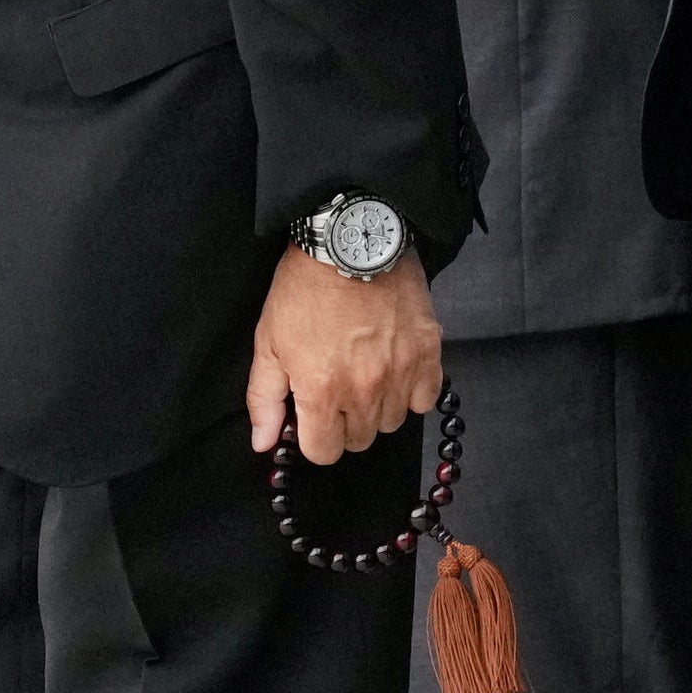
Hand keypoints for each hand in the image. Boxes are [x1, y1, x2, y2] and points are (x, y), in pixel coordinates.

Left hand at [247, 244, 441, 464]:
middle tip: (336, 387)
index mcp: (320, 390)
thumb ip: (264, 398)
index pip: (323, 452)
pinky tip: (394, 369)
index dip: (312, 436)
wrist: (350, 240)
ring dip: (377, 408)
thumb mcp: (268, 341)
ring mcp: (400, 373)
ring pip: (392, 423)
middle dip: (343, 422)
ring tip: (364, 373)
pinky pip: (425, 399)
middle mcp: (364, 390)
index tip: (311, 414)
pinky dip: (411, 391)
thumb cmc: (304, 288)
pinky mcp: (428, 353)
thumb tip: (263, 443)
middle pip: (358, 440)